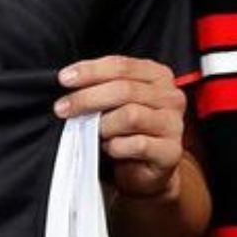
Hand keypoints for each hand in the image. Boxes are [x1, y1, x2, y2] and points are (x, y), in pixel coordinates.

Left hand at [54, 55, 185, 200]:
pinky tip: (109, 148)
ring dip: (103, 125)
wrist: (143, 170)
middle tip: (62, 108)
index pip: (122, 66)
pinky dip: (116, 146)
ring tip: (93, 133)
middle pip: (124, 89)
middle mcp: (170, 97)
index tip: (64, 79)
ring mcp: (174, 124)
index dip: (91, 70)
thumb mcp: (114, 102)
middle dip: (87, 98)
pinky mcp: (171, 151)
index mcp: (157, 76)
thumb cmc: (125, 131)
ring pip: (130, 115)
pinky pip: (137, 144)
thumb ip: (101, 87)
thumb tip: (69, 82)